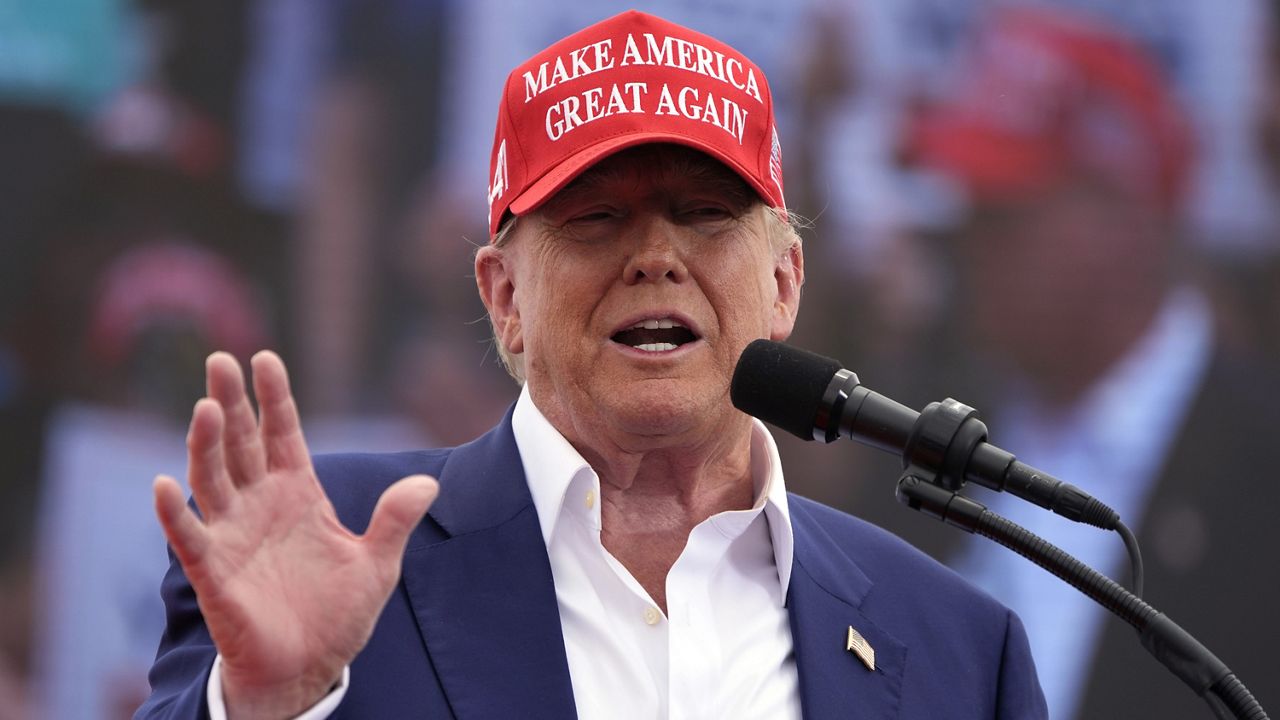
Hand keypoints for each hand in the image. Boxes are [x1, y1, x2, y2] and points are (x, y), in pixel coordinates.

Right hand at [153, 351, 437, 718]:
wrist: (308, 668)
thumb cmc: (337, 614)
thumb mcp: (377, 564)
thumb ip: (394, 521)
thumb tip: (427, 483)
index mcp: (298, 492)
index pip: (283, 433)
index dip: (274, 397)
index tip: (265, 358)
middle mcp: (260, 504)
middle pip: (241, 443)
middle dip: (230, 402)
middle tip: (219, 360)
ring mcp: (233, 533)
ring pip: (212, 478)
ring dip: (205, 444)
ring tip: (205, 408)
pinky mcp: (213, 571)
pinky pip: (189, 536)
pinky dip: (174, 513)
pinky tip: (165, 484)